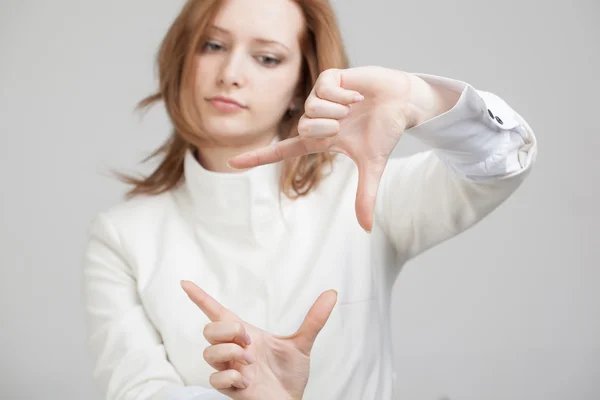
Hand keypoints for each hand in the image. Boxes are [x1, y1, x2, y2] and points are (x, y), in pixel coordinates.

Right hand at [181, 280, 337, 399]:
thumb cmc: (288, 374)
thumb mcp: (302, 343)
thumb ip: (314, 320)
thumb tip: (332, 294)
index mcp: (244, 336)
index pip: (217, 313)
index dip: (200, 298)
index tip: (185, 282)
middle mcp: (233, 352)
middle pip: (209, 330)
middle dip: (227, 330)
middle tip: (248, 340)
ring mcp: (231, 370)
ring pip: (209, 353)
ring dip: (230, 353)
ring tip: (250, 361)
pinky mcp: (232, 390)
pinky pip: (217, 380)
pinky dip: (231, 377)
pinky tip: (246, 379)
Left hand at [227, 66, 424, 232]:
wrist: (402, 103)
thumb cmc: (385, 131)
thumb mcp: (373, 165)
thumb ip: (365, 195)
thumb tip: (367, 228)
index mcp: (319, 139)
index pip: (282, 150)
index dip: (257, 157)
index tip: (232, 162)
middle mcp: (314, 118)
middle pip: (302, 129)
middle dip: (328, 128)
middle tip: (347, 122)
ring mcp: (320, 98)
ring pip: (311, 109)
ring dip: (338, 111)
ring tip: (354, 106)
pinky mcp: (329, 78)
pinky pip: (324, 89)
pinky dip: (345, 95)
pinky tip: (357, 94)